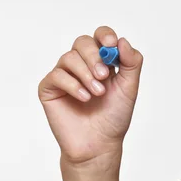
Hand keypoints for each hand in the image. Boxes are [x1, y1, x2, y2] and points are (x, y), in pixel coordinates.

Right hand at [38, 26, 143, 164]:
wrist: (98, 144)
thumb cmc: (113, 118)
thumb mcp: (129, 88)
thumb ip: (131, 63)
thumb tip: (122, 41)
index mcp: (100, 61)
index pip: (99, 37)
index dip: (104, 35)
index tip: (111, 44)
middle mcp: (80, 65)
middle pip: (82, 42)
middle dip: (94, 56)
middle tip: (104, 75)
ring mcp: (63, 76)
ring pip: (69, 57)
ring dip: (85, 74)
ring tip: (96, 93)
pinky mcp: (49, 88)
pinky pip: (56, 75)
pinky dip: (72, 85)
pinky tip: (83, 98)